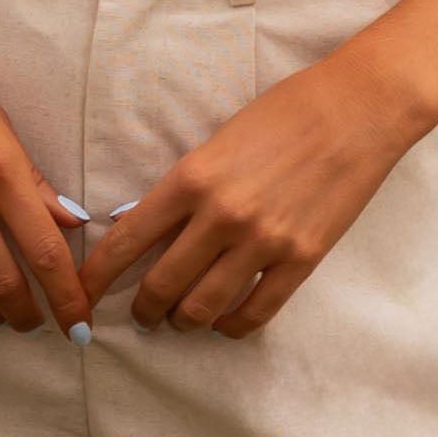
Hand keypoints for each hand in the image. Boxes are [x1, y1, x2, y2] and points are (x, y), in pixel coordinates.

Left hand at [76, 40, 435, 338]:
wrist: (357, 109)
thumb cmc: (284, 114)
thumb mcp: (217, 142)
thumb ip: (185, 189)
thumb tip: (150, 229)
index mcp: (192, 178)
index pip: (126, 240)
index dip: (96, 276)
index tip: (80, 295)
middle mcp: (221, 215)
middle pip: (161, 285)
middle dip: (142, 309)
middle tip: (141, 315)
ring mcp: (262, 242)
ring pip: (202, 308)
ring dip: (183, 321)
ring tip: (182, 319)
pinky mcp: (301, 260)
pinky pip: (254, 314)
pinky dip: (231, 327)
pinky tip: (225, 323)